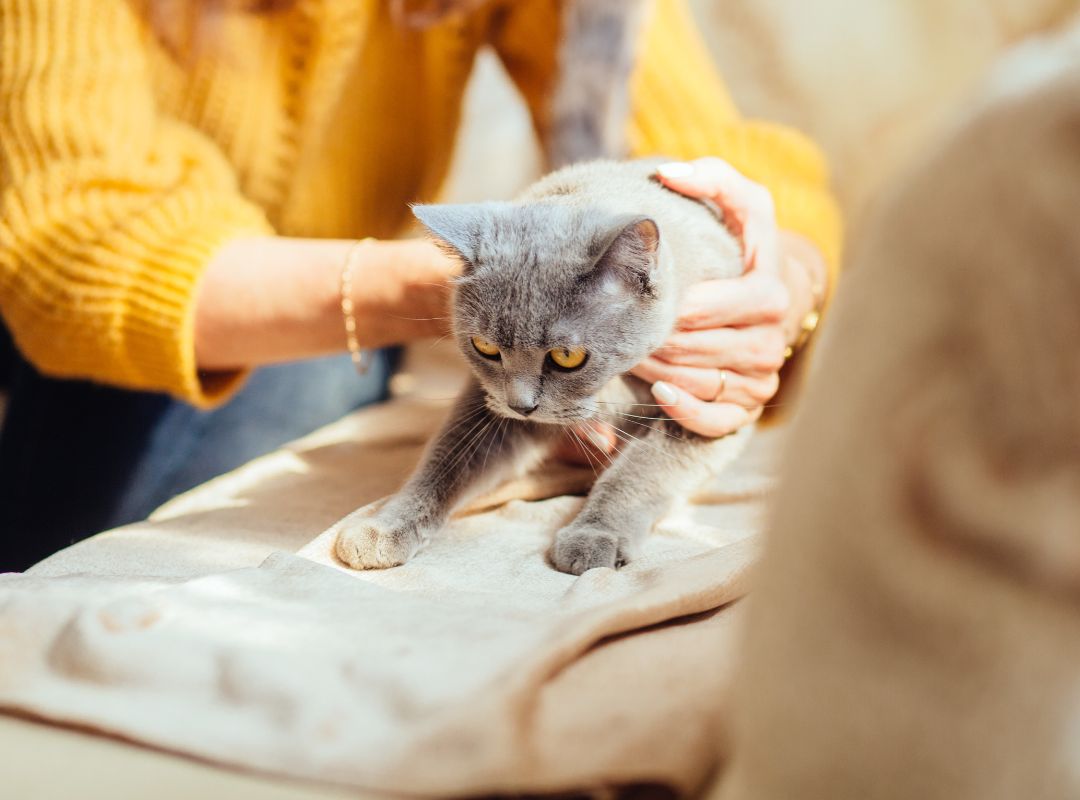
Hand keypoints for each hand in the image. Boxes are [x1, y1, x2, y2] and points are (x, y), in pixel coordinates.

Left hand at [630, 157, 814, 436]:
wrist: (767, 300)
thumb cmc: (741, 249)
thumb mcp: (740, 205)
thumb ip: (714, 179)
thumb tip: (670, 174)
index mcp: (770, 291)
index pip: (704, 305)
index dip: (663, 302)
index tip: (631, 291)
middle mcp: (771, 340)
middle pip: (691, 345)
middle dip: (649, 337)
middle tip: (611, 327)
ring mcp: (762, 378)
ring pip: (695, 380)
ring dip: (652, 368)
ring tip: (622, 351)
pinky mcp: (749, 409)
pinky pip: (714, 419)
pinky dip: (683, 409)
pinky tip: (657, 394)